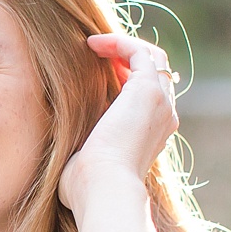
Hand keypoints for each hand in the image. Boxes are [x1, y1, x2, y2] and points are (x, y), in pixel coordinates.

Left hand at [57, 33, 178, 213]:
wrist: (103, 189)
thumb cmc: (87, 189)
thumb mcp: (85, 166)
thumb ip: (83, 154)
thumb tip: (66, 159)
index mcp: (153, 135)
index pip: (150, 96)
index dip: (126, 78)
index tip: (98, 73)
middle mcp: (164, 117)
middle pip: (155, 73)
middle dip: (128, 58)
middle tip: (97, 54)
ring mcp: (160, 103)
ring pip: (152, 58)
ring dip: (123, 46)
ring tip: (93, 45)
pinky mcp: (148, 90)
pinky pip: (140, 51)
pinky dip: (118, 42)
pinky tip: (91, 44)